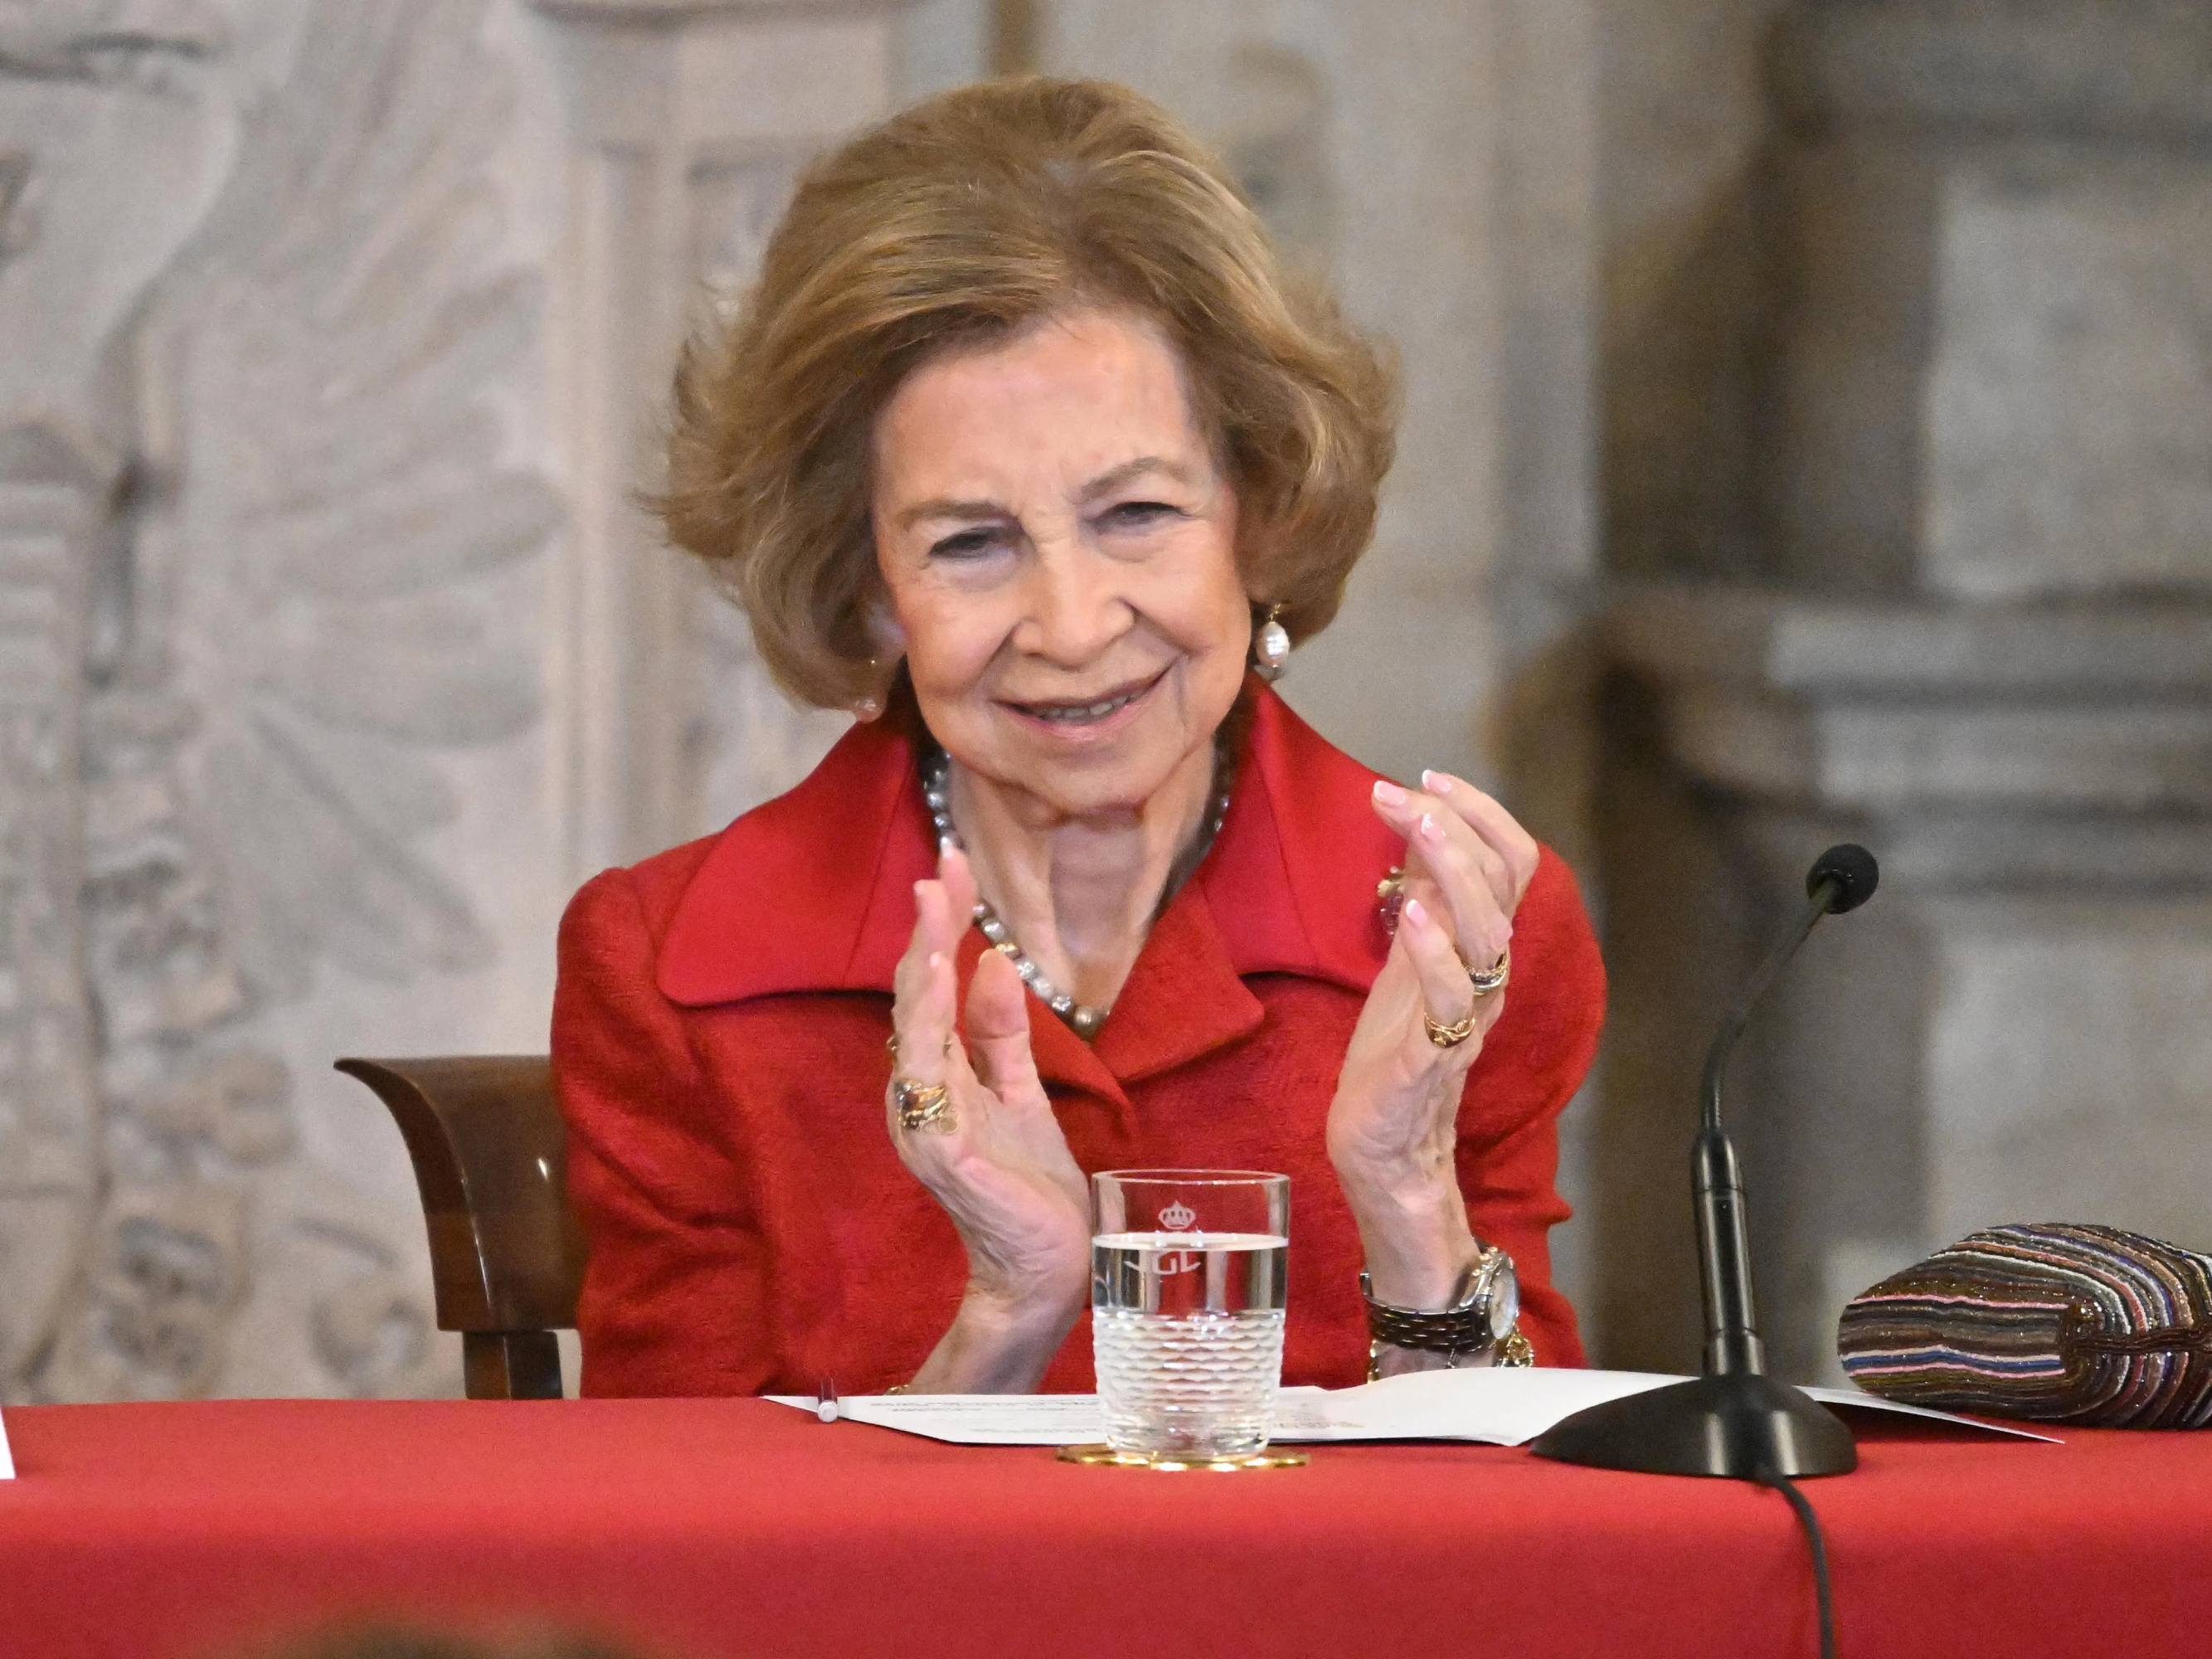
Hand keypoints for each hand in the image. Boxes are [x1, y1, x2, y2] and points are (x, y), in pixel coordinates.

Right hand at [888, 846, 1089, 1389]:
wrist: (1048, 1266)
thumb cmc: (1030, 1184)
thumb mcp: (1021, 1090)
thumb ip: (1001, 1032)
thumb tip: (991, 958)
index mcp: (935, 1077)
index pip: (933, 987)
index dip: (943, 924)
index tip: (956, 863)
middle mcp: (915, 1093)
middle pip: (917, 994)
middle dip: (932, 924)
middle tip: (946, 860)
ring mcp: (923, 1123)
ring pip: (915, 1026)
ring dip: (925, 959)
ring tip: (934, 900)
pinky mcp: (943, 1152)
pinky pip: (930, 1078)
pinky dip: (932, 1026)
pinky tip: (944, 980)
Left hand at [1326, 772, 1539, 1308]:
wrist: (1382, 1145)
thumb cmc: (1396, 1050)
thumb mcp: (1410, 959)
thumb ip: (1425, 900)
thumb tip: (1424, 828)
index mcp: (1482, 948)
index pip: (1511, 863)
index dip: (1481, 812)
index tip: (1430, 774)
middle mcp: (1487, 977)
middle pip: (1506, 883)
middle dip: (1460, 823)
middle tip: (1406, 788)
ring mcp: (1465, 1016)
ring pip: (1487, 931)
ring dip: (1451, 869)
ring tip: (1415, 822)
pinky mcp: (1432, 1056)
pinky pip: (1450, 999)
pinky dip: (1432, 951)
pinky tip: (1407, 912)